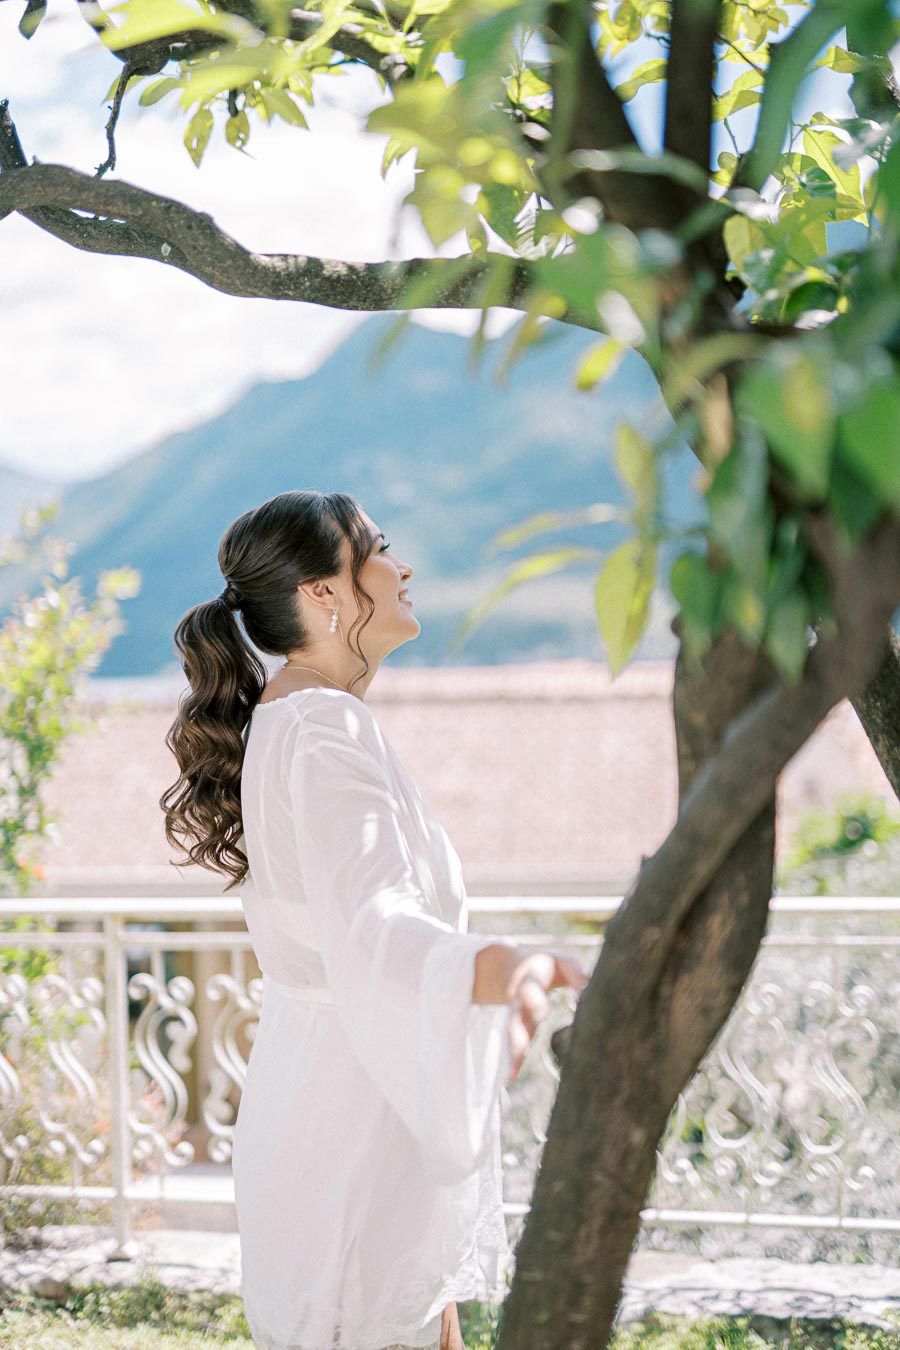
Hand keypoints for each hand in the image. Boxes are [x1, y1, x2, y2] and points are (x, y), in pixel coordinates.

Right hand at [504, 948, 587, 1084]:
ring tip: (515, 1063)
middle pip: (521, 1007)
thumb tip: (590, 994)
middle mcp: (520, 995)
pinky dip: (513, 1063)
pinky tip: (510, 1078)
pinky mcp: (518, 1030)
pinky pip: (514, 1047)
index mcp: (532, 975)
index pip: (536, 983)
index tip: (553, 1005)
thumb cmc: (548, 967)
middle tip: (537, 1017)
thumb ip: (577, 975)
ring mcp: (517, 1014)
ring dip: (516, 1045)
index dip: (544, 992)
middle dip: (527, 1014)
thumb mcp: (563, 963)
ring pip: (515, 1028)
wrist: (510, 969)